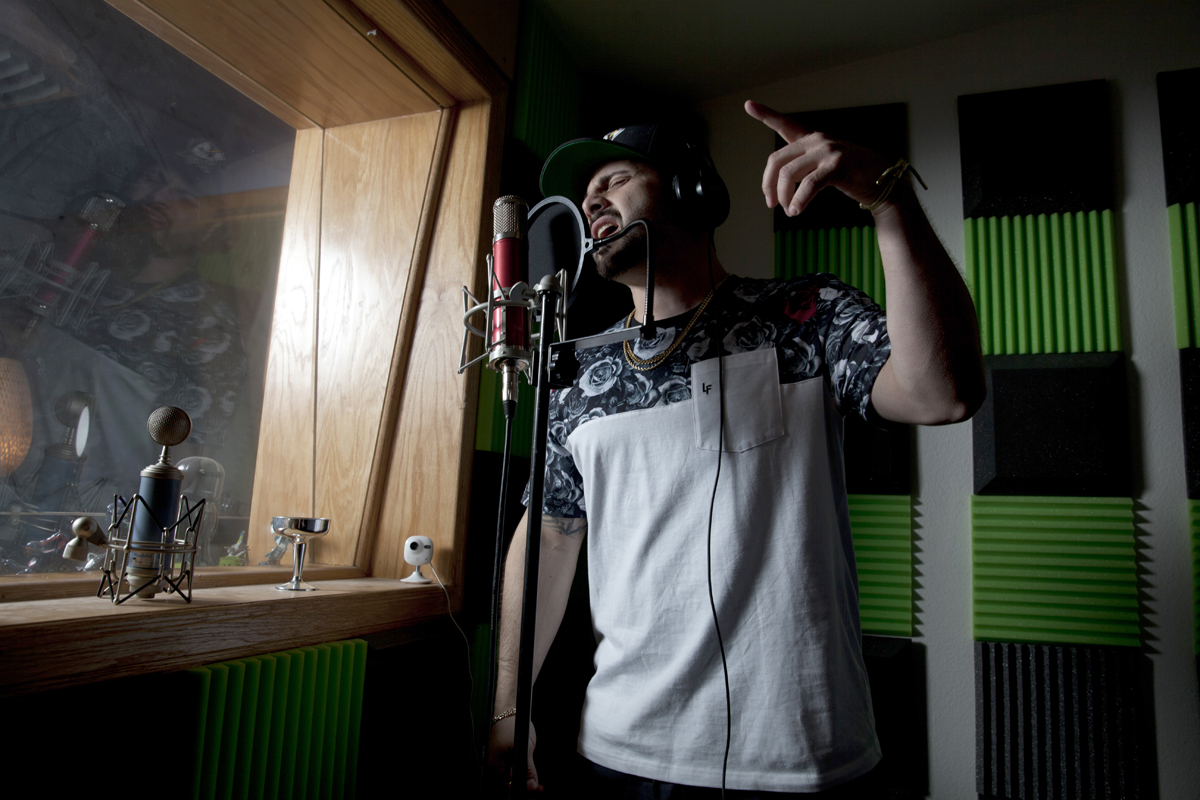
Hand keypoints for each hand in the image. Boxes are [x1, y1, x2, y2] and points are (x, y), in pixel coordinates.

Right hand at [488, 716, 541, 794]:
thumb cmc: (512, 725)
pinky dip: (521, 779)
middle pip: (508, 789)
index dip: (521, 792)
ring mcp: (498, 766)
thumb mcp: (524, 748)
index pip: (507, 789)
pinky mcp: (504, 763)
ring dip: (524, 786)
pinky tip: (531, 780)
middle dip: (524, 791)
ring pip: (510, 784)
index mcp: (495, 767)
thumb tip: (531, 786)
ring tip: (537, 787)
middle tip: (537, 790)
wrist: (508, 712)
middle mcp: (494, 769)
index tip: (534, 790)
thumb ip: (528, 769)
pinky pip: (511, 777)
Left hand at [745, 99, 897, 216]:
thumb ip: (804, 169)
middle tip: (770, 204)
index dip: (766, 115)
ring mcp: (828, 150)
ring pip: (788, 174)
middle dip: (768, 185)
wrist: (883, 181)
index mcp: (813, 139)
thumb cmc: (853, 176)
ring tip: (789, 211)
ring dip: (784, 197)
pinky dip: (799, 201)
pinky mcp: (837, 165)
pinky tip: (797, 211)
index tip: (748, 104)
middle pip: (777, 161)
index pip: (785, 125)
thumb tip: (779, 188)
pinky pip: (808, 185)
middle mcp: (818, 140)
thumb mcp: (825, 167)